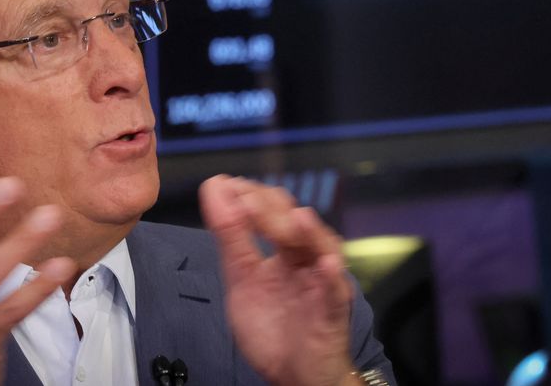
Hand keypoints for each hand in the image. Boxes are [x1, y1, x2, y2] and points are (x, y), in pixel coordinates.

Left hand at [200, 176, 358, 385]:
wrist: (294, 376)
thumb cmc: (274, 328)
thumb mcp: (241, 278)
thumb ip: (231, 237)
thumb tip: (214, 192)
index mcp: (286, 249)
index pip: (273, 210)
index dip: (250, 195)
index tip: (221, 185)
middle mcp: (308, 258)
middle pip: (295, 223)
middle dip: (269, 208)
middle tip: (242, 196)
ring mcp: (323, 283)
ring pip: (322, 249)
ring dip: (306, 232)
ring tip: (293, 217)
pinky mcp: (333, 312)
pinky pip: (336, 292)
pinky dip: (332, 277)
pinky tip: (325, 265)